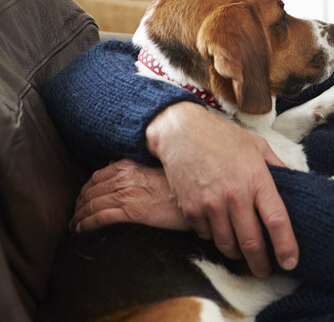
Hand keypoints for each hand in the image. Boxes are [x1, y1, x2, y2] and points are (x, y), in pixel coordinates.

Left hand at [72, 158, 189, 231]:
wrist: (197, 197)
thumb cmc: (180, 186)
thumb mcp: (157, 171)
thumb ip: (138, 170)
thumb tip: (121, 170)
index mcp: (130, 166)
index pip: (97, 177)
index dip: (85, 190)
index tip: (82, 199)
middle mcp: (125, 177)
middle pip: (91, 191)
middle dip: (79, 204)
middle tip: (75, 214)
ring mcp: (127, 194)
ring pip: (92, 204)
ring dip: (79, 216)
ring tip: (74, 225)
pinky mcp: (132, 211)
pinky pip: (100, 217)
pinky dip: (87, 224)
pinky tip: (81, 229)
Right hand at [146, 102, 298, 278]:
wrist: (182, 133)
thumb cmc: (224, 139)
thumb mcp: (258, 147)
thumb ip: (278, 168)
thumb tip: (296, 185)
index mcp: (257, 179)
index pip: (276, 221)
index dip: (286, 246)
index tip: (291, 262)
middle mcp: (235, 195)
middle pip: (252, 243)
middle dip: (261, 264)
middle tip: (265, 270)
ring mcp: (210, 204)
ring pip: (228, 245)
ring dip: (238, 255)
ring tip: (244, 254)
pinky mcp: (191, 210)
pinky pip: (207, 237)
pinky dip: (216, 238)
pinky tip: (222, 231)